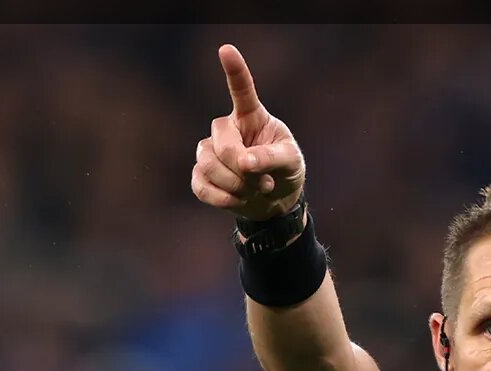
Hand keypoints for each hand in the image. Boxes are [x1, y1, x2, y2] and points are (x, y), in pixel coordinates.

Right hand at [192, 44, 305, 220]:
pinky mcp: (201, 175)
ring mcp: (210, 151)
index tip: (226, 49)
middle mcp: (227, 129)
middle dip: (242, 167)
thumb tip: (244, 163)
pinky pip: (200, 186)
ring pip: (207, 164)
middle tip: (263, 182)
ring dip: (236, 186)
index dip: (234, 71)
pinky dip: (222, 199)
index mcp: (252, 116)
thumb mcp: (291, 162)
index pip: (241, 90)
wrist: (275, 201)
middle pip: (221, 142)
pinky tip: (238, 200)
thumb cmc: (285, 172)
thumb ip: (271, 158)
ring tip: (255, 190)